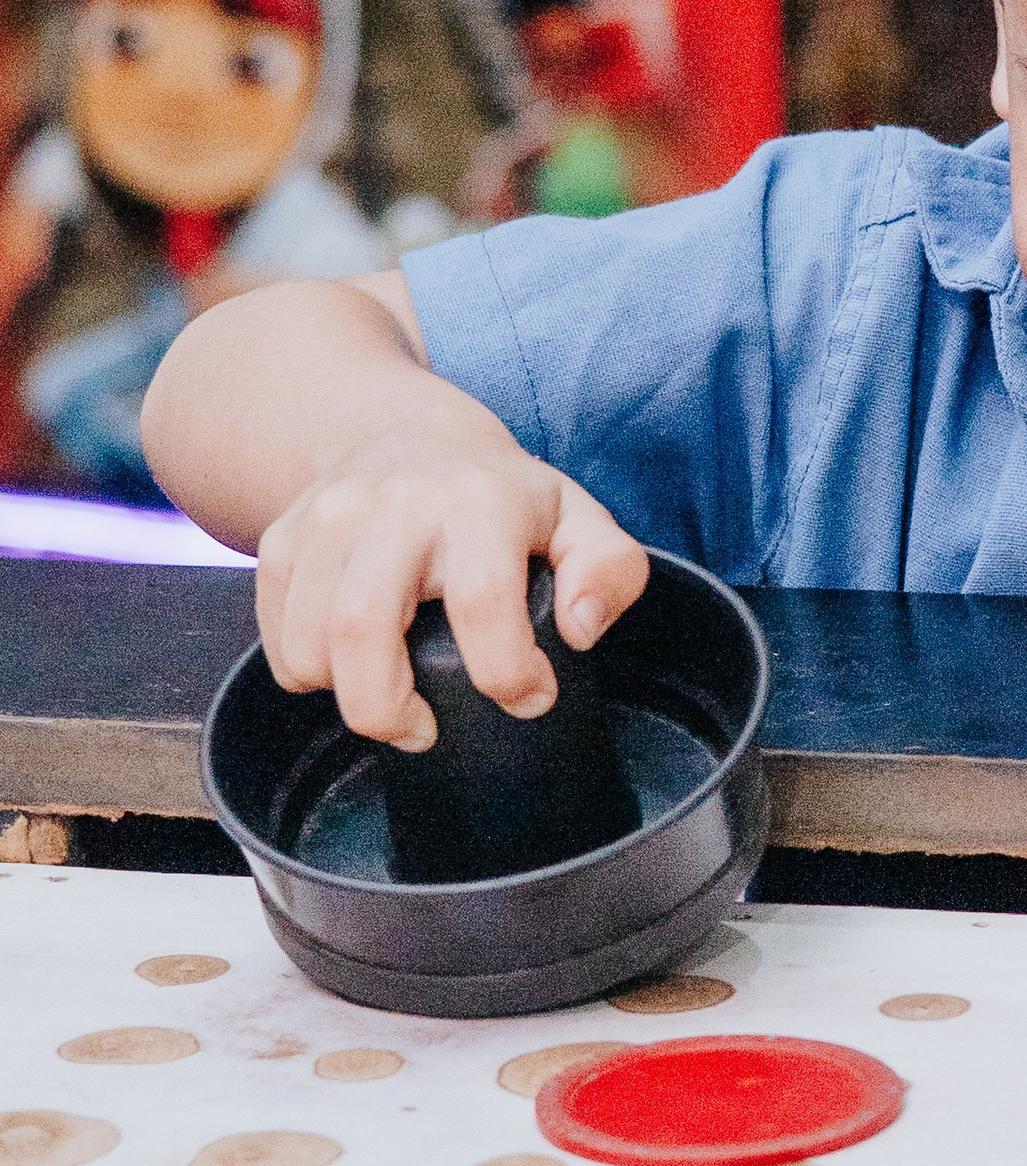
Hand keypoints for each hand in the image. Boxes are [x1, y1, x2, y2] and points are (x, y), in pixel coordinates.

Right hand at [255, 401, 649, 749]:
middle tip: (424, 731)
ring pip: (309, 643)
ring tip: (390, 701)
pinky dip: (305, 674)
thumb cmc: (500, 498)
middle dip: (388, 710)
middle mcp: (395, 504)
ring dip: (345, 699)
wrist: (402, 434)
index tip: (531, 697)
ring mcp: (328, 519)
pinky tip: (350, 666)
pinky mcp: (281, 540)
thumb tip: (580, 631)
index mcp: (480, 502)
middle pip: (363, 630)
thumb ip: (610, 571)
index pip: (484, 601)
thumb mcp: (577, 519)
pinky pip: (276, 637)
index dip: (508, 672)